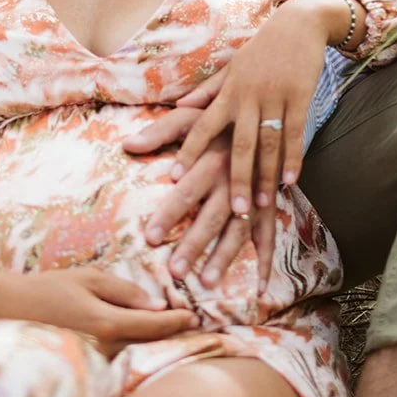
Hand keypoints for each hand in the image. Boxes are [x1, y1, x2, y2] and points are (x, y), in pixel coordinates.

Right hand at [0, 264, 197, 356]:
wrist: (7, 310)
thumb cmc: (48, 289)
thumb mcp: (88, 279)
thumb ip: (124, 291)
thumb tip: (155, 305)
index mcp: (106, 324)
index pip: (153, 327)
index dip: (177, 322)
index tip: (195, 316)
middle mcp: (103, 347)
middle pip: (146, 340)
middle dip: (168, 330)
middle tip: (191, 318)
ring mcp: (93, 359)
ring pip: (131, 347)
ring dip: (149, 336)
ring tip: (168, 321)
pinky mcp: (84, 363)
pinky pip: (115, 352)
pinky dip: (129, 341)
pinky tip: (136, 330)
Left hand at [124, 109, 274, 289]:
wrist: (266, 110)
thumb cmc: (218, 118)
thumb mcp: (188, 116)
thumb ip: (159, 131)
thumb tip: (127, 145)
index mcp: (211, 159)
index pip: (187, 191)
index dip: (169, 214)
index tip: (151, 237)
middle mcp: (234, 180)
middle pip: (212, 216)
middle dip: (194, 244)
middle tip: (175, 270)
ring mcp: (254, 194)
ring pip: (239, 230)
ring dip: (224, 257)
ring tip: (206, 282)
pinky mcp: (269, 203)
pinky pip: (270, 234)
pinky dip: (267, 260)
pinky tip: (259, 286)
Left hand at [172, 0, 345, 218]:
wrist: (298, 23)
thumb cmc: (262, 48)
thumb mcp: (231, 67)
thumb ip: (208, 90)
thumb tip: (179, 105)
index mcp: (229, 91)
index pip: (203, 124)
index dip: (189, 151)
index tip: (175, 177)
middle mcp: (249, 96)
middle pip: (240, 144)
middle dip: (237, 178)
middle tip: (234, 210)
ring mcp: (275, 97)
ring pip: (269, 143)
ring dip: (266, 176)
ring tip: (262, 204)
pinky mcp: (300, 97)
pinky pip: (295, 133)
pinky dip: (293, 158)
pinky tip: (291, 181)